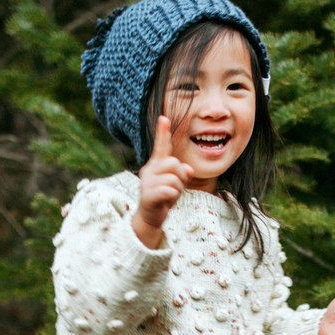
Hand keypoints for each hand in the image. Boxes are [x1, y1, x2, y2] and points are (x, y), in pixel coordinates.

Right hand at [134, 115, 194, 248]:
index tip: (164, 117)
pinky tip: (166, 202)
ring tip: (169, 196)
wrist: (150, 217)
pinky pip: (170, 190)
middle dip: (180, 177)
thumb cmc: (164, 197)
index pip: (161, 147)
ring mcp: (147, 182)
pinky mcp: (148, 195)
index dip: (163, 132)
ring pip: (174, 179)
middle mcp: (149, 170)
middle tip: (174, 188)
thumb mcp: (177, 183)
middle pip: (174, 163)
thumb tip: (188, 169)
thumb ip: (183, 174)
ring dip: (177, 190)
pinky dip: (173, 197)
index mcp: (156, 165)